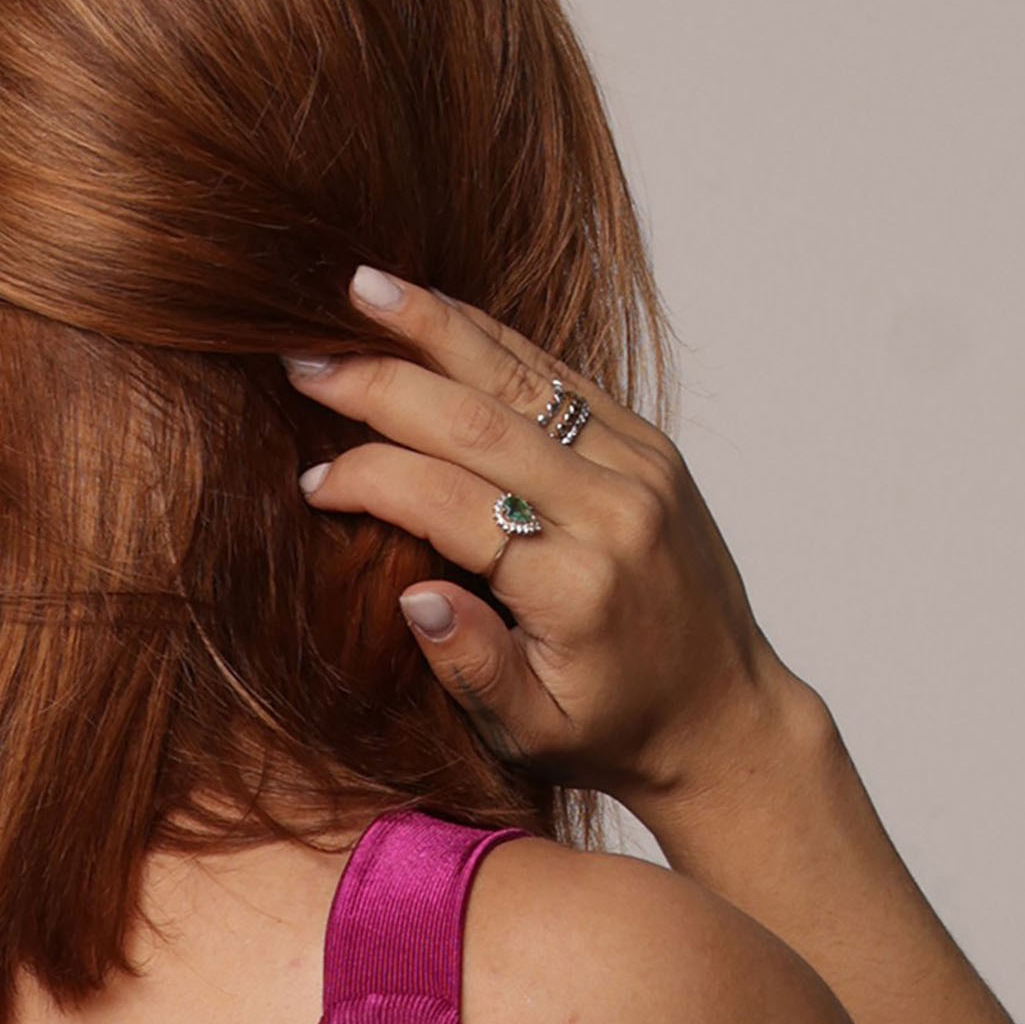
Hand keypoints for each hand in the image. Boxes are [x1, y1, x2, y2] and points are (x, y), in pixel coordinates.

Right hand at [287, 266, 805, 808]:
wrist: (725, 715)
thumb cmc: (615, 731)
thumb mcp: (533, 733)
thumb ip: (472, 668)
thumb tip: (413, 595)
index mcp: (577, 585)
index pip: (451, 504)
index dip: (371, 481)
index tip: (310, 483)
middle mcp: (614, 511)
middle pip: (478, 421)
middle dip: (381, 384)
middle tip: (299, 360)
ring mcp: (639, 467)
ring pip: (521, 377)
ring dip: (433, 328)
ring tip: (358, 290)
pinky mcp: (649, 445)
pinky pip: (558, 376)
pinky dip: (490, 338)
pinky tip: (431, 311)